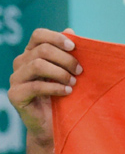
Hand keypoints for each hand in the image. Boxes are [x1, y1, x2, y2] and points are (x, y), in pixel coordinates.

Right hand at [8, 28, 80, 147]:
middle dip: (66, 59)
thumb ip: (69, 53)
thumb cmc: (64, 94)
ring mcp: (15, 78)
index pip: (38, 35)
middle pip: (42, 50)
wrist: (54, 124)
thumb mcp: (69, 72)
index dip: (56, 38)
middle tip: (80, 71)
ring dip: (61, 73)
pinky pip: (35, 86)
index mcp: (32, 53)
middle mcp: (21, 63)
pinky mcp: (15, 94)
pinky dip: (55, 87)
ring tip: (74, 83)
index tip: (75, 48)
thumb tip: (71, 30)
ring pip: (38, 65)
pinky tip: (68, 92)